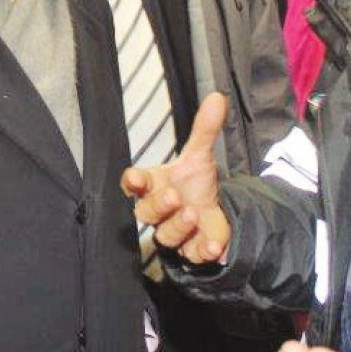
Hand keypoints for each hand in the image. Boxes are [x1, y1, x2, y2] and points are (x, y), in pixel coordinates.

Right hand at [120, 93, 231, 263]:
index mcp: (154, 185)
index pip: (134, 183)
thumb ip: (204, 129)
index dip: (133, 182)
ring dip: (178, 226)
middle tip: (173, 195)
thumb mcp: (199, 156)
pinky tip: (214, 245)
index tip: (137, 179)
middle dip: (157, 206)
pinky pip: (191, 256)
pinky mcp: (191, 250)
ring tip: (193, 212)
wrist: (211, 212)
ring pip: (165, 236)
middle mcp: (159, 210)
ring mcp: (174, 232)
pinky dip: (201, 251)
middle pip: (145, 212)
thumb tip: (217, 96)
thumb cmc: (194, 183)